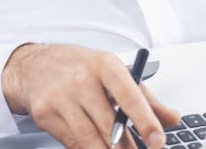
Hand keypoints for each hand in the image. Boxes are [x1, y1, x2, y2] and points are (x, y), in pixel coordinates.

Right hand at [1, 43, 179, 148]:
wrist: (34, 65)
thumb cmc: (79, 67)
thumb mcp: (113, 72)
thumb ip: (145, 98)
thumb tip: (171, 119)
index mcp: (104, 65)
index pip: (129, 94)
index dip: (145, 120)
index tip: (158, 141)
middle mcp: (81, 79)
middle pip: (109, 124)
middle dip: (127, 147)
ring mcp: (60, 97)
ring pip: (90, 139)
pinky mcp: (44, 114)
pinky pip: (72, 143)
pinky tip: (96, 148)